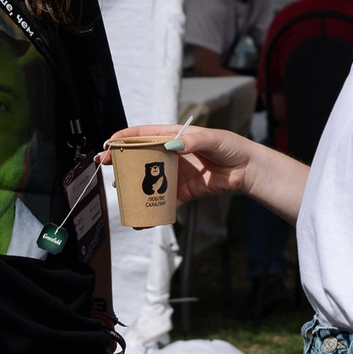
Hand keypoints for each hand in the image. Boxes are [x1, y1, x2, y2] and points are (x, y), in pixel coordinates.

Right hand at [117, 125, 255, 203]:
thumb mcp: (212, 138)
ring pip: (147, 181)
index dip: (124, 139)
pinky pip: (163, 203)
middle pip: (139, 158)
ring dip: (133, 188)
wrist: (246, 170)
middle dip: (121, 163)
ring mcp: (173, 175)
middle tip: (106, 168)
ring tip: (122, 192)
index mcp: (173, 137)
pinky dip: (152, 211)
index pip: (143, 135)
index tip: (108, 145)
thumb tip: (173, 145)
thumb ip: (192, 141)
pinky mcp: (182, 193)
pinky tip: (142, 219)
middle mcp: (169, 155)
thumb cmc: (229, 147)